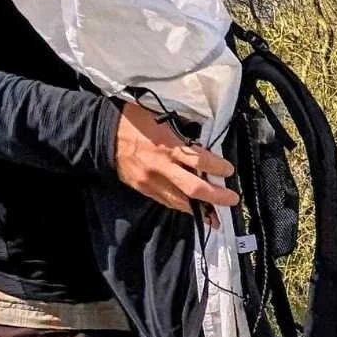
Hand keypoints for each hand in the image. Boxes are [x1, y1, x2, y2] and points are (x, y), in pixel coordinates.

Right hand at [115, 100, 233, 213]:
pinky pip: (167, 202)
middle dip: (216, 196)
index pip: (201, 161)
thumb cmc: (135, 121)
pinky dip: (182, 206)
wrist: (105, 134)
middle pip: (195, 188)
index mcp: (169, 146)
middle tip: (231, 200)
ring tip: (216, 217)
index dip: (218, 167)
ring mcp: (152, 181)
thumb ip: (182, 134)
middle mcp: (162, 166)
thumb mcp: (162, 119)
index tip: (228, 170)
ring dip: (201, 210)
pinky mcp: (143, 189)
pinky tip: (193, 210)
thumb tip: (201, 144)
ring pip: (181, 201)